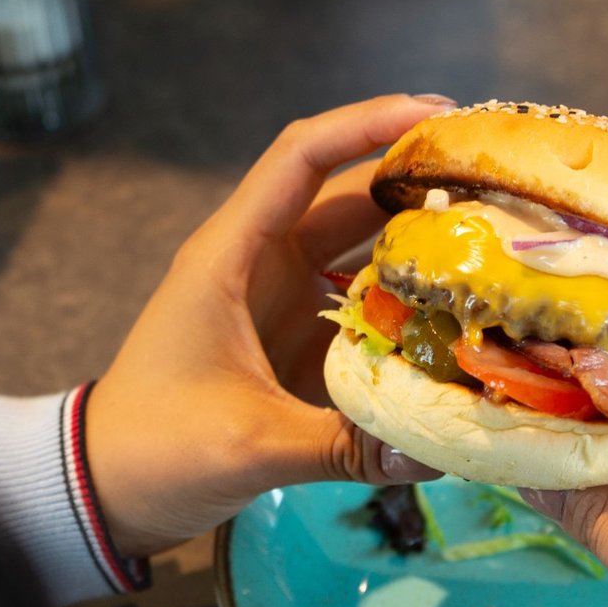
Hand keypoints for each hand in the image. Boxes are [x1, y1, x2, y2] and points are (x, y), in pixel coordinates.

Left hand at [85, 94, 449, 556]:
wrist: (108, 489)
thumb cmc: (154, 447)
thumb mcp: (249, 444)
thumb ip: (341, 446)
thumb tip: (431, 452)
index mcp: (230, 257)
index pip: (302, 158)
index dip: (368, 125)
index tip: (439, 117)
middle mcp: (259, 265)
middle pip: (348, 199)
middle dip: (418, 186)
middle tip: (499, 191)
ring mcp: (280, 302)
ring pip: (360, 253)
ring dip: (419, 249)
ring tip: (495, 248)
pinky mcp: (295, 343)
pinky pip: (361, 309)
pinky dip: (405, 308)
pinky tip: (459, 319)